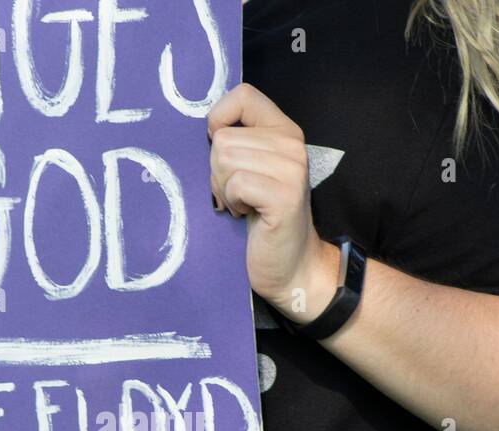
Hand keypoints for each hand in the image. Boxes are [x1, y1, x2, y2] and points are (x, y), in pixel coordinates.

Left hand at [206, 83, 338, 322]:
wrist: (291, 265)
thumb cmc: (262, 219)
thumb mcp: (252, 170)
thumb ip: (237, 143)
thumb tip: (206, 129)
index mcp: (284, 130)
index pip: (243, 96)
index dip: (219, 120)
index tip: (221, 151)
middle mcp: (291, 144)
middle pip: (222, 138)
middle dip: (217, 171)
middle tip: (237, 194)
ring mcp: (291, 169)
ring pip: (225, 159)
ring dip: (224, 189)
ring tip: (242, 204)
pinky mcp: (284, 196)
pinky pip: (235, 184)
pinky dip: (232, 202)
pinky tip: (246, 214)